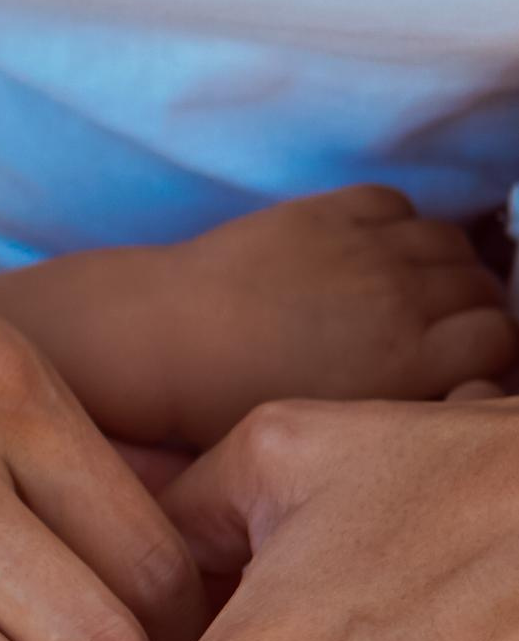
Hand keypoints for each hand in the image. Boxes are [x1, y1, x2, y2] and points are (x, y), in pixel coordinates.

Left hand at [0, 181, 514, 452]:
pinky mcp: (327, 213)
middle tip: (445, 329)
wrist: (158, 344)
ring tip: (414, 292)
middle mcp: (398, 301)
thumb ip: (403, 411)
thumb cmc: (233, 412)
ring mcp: (364, 250)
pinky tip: (375, 254)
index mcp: (404, 366)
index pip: (502, 338)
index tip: (473, 363)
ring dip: (444, 265)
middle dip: (475, 308)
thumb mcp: (330, 435)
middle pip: (482, 287)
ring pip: (449, 242)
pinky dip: (400, 226)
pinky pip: (399, 206)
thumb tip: (447, 398)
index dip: (494, 351)